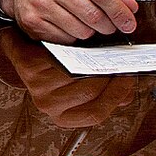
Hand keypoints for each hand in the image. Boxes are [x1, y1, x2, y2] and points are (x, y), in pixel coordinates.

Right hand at [0, 0, 136, 41]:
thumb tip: (130, 6)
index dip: (119, 10)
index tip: (128, 21)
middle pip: (93, 14)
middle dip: (109, 25)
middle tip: (110, 26)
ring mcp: (40, 4)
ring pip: (82, 30)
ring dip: (90, 31)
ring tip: (85, 22)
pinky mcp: (33, 22)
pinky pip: (67, 39)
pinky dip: (73, 36)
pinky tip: (69, 25)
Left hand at [0, 30, 135, 125]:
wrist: (26, 54)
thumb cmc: (59, 71)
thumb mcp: (84, 87)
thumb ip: (106, 94)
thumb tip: (126, 95)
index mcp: (65, 116)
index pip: (96, 114)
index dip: (116, 96)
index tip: (129, 78)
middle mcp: (49, 105)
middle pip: (87, 92)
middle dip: (108, 74)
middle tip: (121, 59)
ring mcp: (37, 88)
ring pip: (73, 74)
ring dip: (92, 59)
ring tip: (106, 49)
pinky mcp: (27, 67)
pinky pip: (53, 57)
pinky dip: (67, 46)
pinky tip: (80, 39)